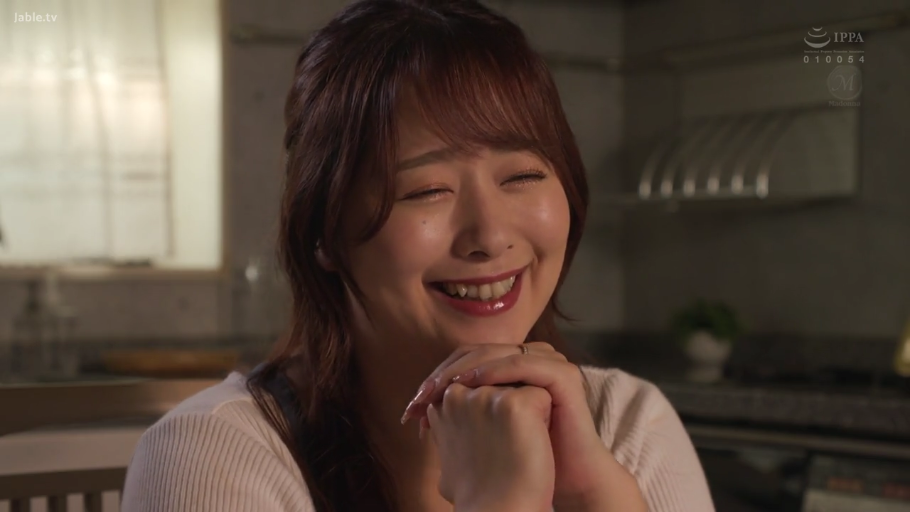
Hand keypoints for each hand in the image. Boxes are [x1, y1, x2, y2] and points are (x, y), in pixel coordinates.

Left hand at [404, 343, 644, 509]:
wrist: (566, 480)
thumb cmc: (524, 460)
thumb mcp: (483, 429)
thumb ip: (457, 413)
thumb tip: (415, 410)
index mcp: (510, 366)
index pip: (465, 358)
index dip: (437, 377)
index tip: (412, 406)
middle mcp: (529, 357)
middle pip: (476, 352)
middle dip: (443, 374)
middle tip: (420, 397)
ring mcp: (548, 362)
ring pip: (495, 353)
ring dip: (462, 369)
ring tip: (438, 390)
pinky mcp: (563, 374)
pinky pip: (523, 363)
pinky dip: (494, 370)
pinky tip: (471, 384)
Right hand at [427, 382, 554, 511]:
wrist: (500, 511)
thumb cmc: (478, 489)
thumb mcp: (450, 451)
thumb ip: (447, 425)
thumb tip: (437, 416)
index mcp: (442, 403)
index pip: (480, 384)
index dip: (494, 412)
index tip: (492, 443)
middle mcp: (460, 394)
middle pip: (501, 382)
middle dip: (508, 409)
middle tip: (504, 449)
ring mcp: (485, 396)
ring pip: (521, 386)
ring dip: (526, 412)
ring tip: (517, 446)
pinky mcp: (512, 403)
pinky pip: (540, 396)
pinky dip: (544, 419)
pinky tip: (532, 443)